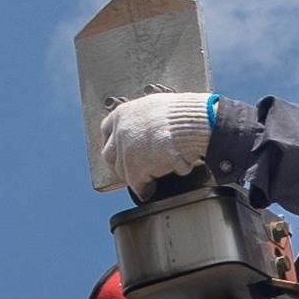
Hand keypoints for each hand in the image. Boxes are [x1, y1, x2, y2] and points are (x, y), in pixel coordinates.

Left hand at [93, 91, 216, 192]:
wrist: (192, 124)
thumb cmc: (183, 114)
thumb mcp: (157, 107)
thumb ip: (146, 118)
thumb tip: (150, 128)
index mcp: (123, 113)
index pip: (107, 130)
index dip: (114, 141)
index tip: (119, 148)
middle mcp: (120, 132)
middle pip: (111, 154)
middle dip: (121, 162)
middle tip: (132, 167)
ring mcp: (126, 151)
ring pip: (123, 171)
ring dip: (135, 176)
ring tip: (146, 181)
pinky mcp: (135, 169)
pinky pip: (137, 185)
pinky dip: (144, 189)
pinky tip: (149, 191)